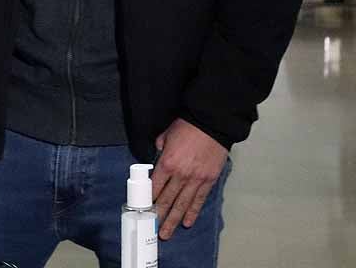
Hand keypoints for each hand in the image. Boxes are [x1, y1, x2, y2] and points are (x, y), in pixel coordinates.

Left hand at [152, 119, 228, 239]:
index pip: (155, 186)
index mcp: (167, 163)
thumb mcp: (166, 136)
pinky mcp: (209, 180)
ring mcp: (196, 179)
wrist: (211, 123)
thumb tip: (157, 158)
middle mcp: (181, 175)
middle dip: (159, 216)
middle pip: (167, 199)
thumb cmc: (187, 127)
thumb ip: (160, 150)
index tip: (143, 210)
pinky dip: (192, 212)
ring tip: (166, 233)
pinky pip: (199, 200)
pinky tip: (187, 222)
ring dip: (174, 220)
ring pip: (182, 204)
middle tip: (152, 229)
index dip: (148, 199)